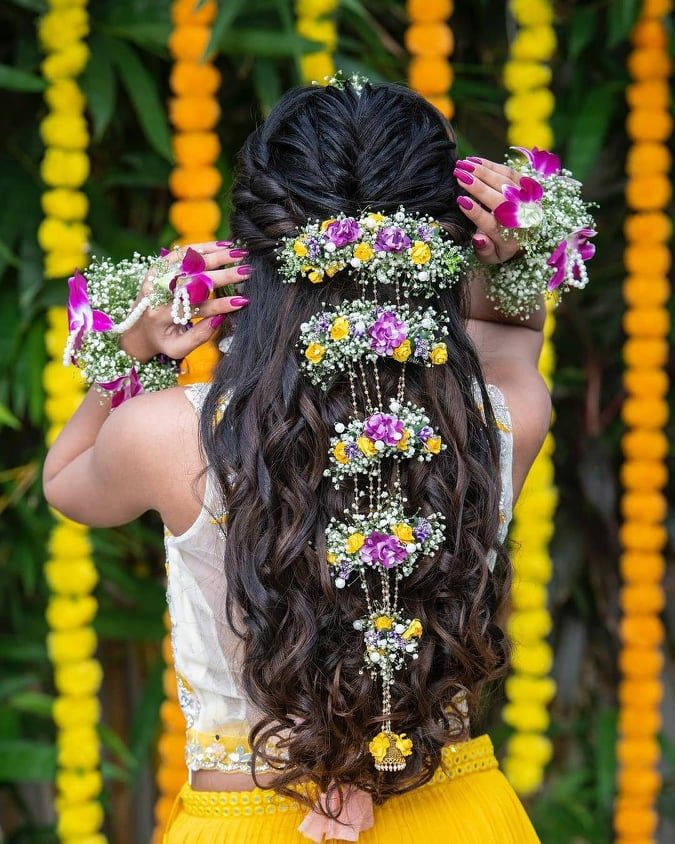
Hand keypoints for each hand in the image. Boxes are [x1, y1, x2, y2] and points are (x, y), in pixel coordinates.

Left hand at [121, 241, 250, 362]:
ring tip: (239, 253)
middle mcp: (155, 292)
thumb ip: (200, 335)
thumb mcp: (179, 348)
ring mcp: (155, 277)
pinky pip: (181, 253)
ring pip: (188, 261)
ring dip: (216, 255)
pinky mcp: (157, 267)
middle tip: (246, 272)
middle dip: (223, 275)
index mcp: (160, 316)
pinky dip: (202, 248)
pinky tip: (222, 245)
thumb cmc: (163, 341)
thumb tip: (222, 317)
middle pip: (193, 279)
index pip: (195, 307)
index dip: (221, 304)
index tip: (243, 301)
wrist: (137, 330)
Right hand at [453, 157, 521, 263]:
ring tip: (462, 164)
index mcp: (509, 238)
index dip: (476, 213)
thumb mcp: (493, 257)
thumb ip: (484, 251)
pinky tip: (473, 160)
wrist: (527, 234)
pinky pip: (509, 172)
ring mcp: (526, 199)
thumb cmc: (501, 245)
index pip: (492, 225)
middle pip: (500, 200)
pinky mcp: (527, 185)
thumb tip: (478, 238)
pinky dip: (491, 165)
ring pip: (505, 182)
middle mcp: (521, 218)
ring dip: (483, 171)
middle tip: (458, 175)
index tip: (461, 201)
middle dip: (478, 187)